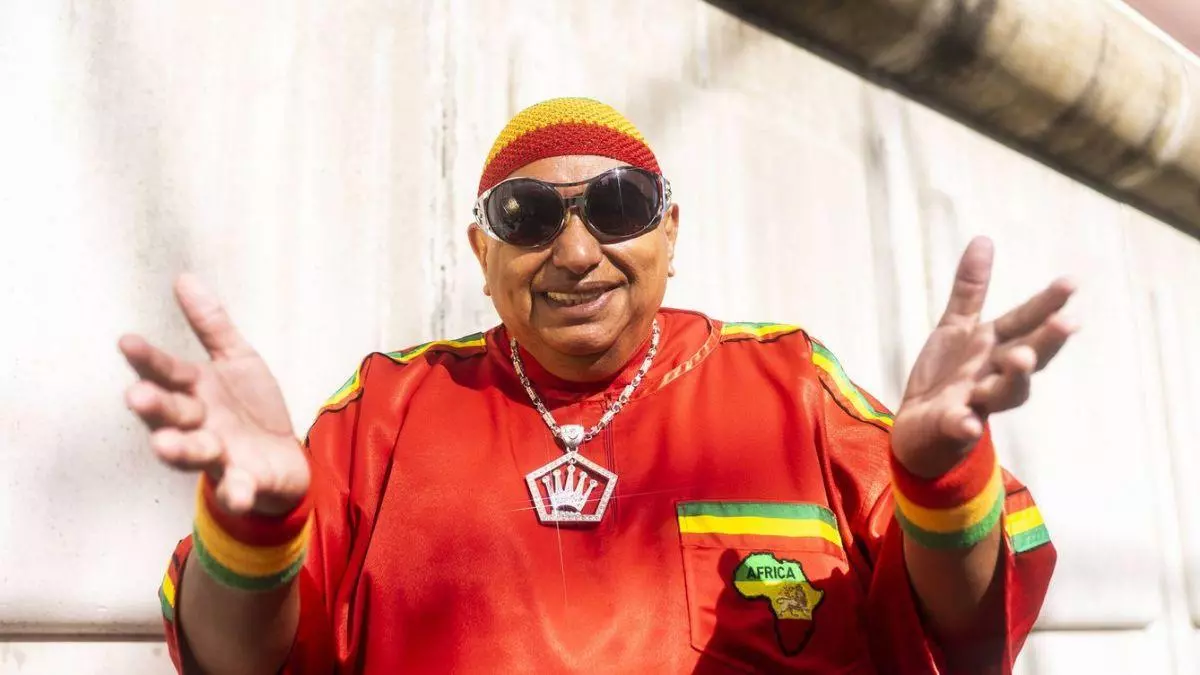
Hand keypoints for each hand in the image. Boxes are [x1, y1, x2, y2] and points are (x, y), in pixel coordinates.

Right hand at [120, 275, 309, 514]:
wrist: (284, 457)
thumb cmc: (250, 407)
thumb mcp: (237, 360)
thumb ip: (212, 325)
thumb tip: (183, 278)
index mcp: (196, 391)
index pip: (168, 372)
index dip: (149, 360)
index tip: (127, 341)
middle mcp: (199, 423)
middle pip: (173, 413)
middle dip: (155, 406)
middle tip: (136, 396)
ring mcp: (219, 454)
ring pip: (195, 453)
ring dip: (180, 450)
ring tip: (164, 444)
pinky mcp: (243, 482)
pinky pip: (237, 490)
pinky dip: (237, 494)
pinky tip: (239, 495)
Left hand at [891, 237, 1077, 477]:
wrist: (919, 428)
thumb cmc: (947, 375)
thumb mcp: (955, 327)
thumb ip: (970, 290)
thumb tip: (983, 239)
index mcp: (995, 346)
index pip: (1025, 322)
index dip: (1047, 304)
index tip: (1071, 282)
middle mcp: (994, 374)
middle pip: (1028, 357)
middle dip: (1046, 341)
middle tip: (1068, 323)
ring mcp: (976, 401)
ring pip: (1004, 392)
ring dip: (1016, 377)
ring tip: (1021, 358)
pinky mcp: (952, 426)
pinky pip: (961, 425)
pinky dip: (965, 423)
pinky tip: (967, 421)